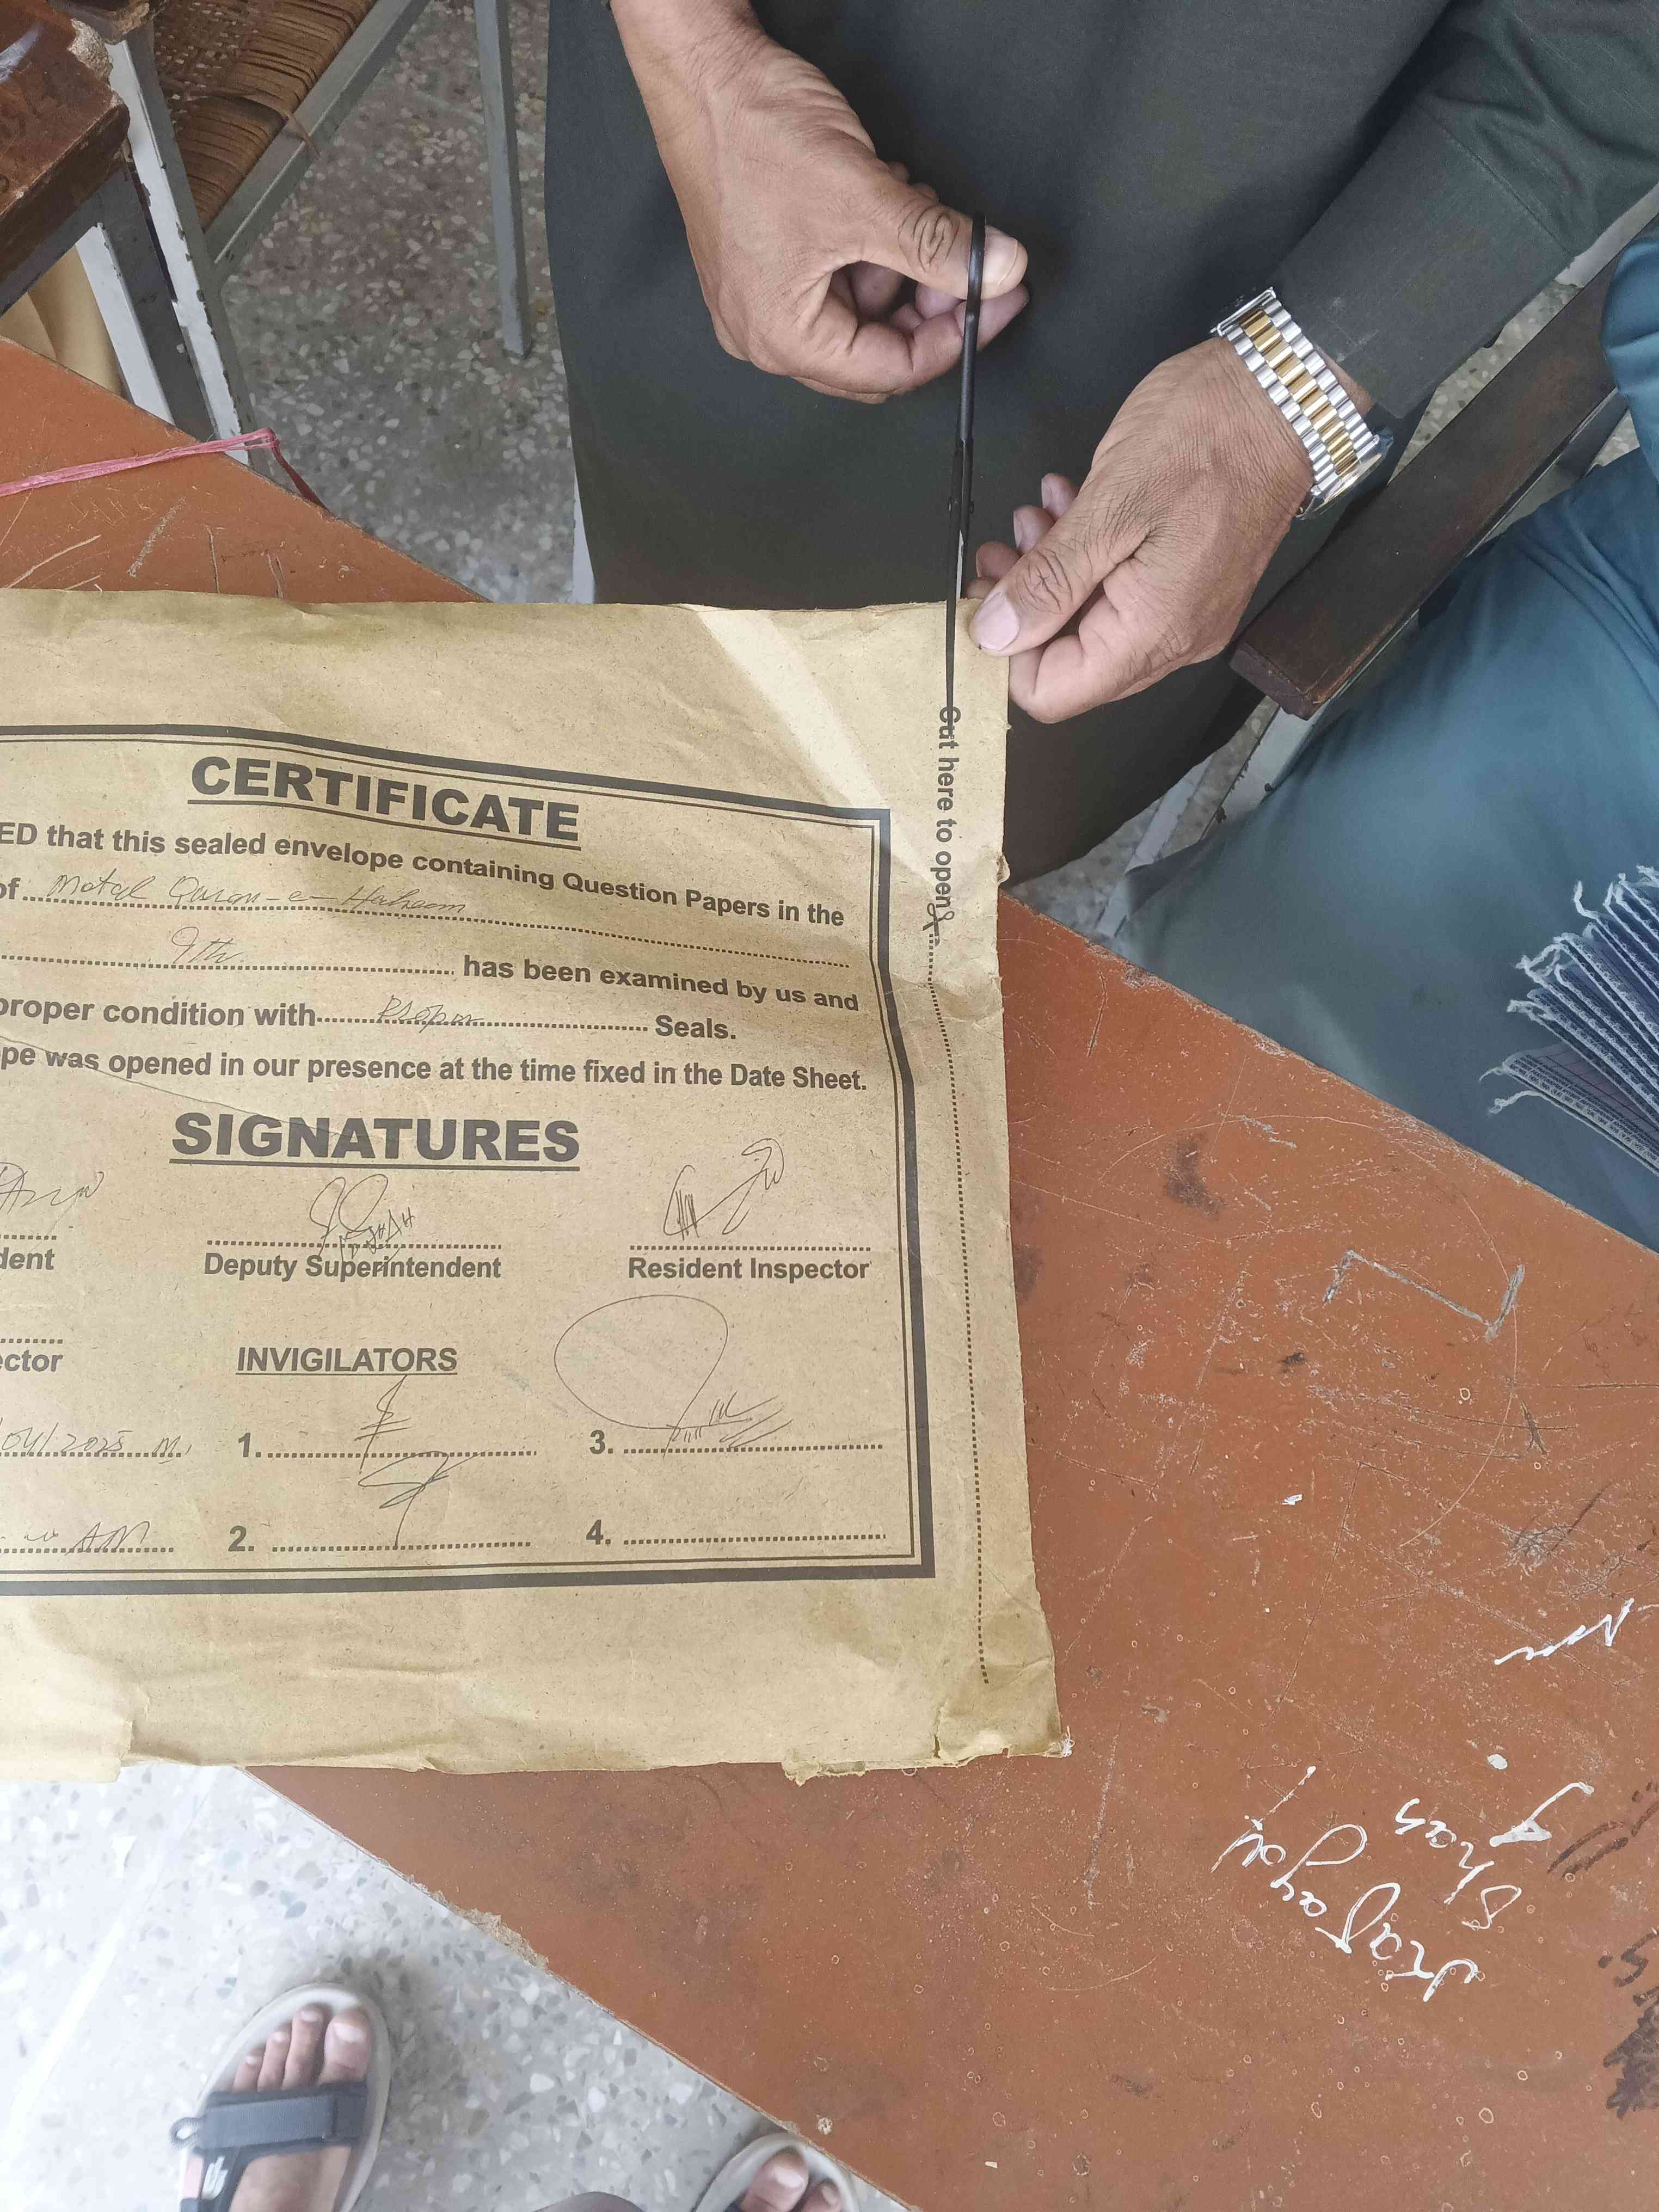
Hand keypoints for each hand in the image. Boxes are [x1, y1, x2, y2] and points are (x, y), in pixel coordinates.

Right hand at [612, 0, 1026, 400]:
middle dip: (927, 302)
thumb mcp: (864, 197)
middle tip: (967, 257)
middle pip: (875, 348)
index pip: (889, 370)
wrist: (703, 73)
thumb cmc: (754, 135)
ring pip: (861, 308)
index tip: (998, 297)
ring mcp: (762, 298)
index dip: (954, 337)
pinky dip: (871, 245)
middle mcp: (764, 331)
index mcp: (781, 336)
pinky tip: (881, 197)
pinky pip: (838, 275)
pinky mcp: (768, 262)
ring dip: (901, 265)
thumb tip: (1001, 270)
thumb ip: (937, 245)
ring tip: (909, 203)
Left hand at [969, 338, 1364, 720]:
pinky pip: (1124, 596)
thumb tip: (995, 633)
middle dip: (1025, 609)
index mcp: (1155, 630)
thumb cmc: (1209, 434)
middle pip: (1071, 663)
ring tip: (1037, 516)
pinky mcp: (1193, 584)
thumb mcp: (1110, 502)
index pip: (1053, 692)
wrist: (1286, 394)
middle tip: (1002, 549)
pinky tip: (1071, 510)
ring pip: (1093, 626)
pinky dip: (1088, 559)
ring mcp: (1190, 615)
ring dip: (1053, 575)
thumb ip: (1050, 579)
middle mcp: (1177, 639)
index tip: (984, 596)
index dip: (1004, 654)